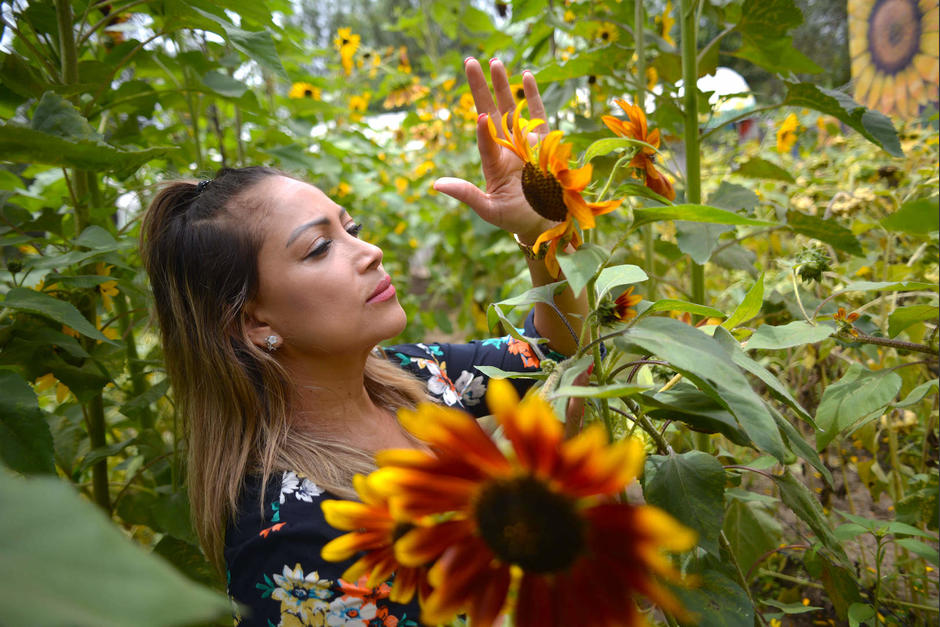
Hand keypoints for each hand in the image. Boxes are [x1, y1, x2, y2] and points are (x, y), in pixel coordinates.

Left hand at [433, 57, 554, 244]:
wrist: (543, 222)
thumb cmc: (514, 217)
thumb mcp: (488, 208)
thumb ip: (466, 194)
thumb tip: (437, 184)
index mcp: (493, 160)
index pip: (485, 138)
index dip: (483, 129)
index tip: (481, 117)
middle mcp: (506, 146)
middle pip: (491, 110)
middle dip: (481, 87)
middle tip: (470, 62)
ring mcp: (526, 141)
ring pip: (512, 107)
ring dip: (503, 85)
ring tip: (494, 61)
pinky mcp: (546, 142)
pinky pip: (539, 114)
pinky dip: (533, 95)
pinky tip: (525, 75)